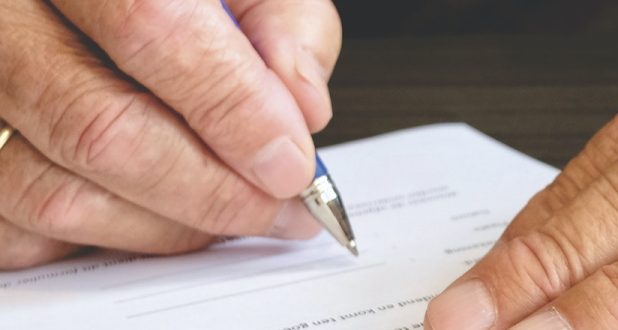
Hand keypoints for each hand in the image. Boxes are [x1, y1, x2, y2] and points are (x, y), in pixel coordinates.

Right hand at [0, 0, 341, 268]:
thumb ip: (282, 24)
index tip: (290, 163)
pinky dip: (102, 240)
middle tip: (276, 206)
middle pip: (99, 127)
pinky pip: (18, 229)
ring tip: (231, 214)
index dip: (233, 109)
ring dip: (165, 226)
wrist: (94, 8)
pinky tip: (158, 214)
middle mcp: (7, 20)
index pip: (153, 27)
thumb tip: (301, 108)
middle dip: (210, 189)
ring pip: (54, 192)